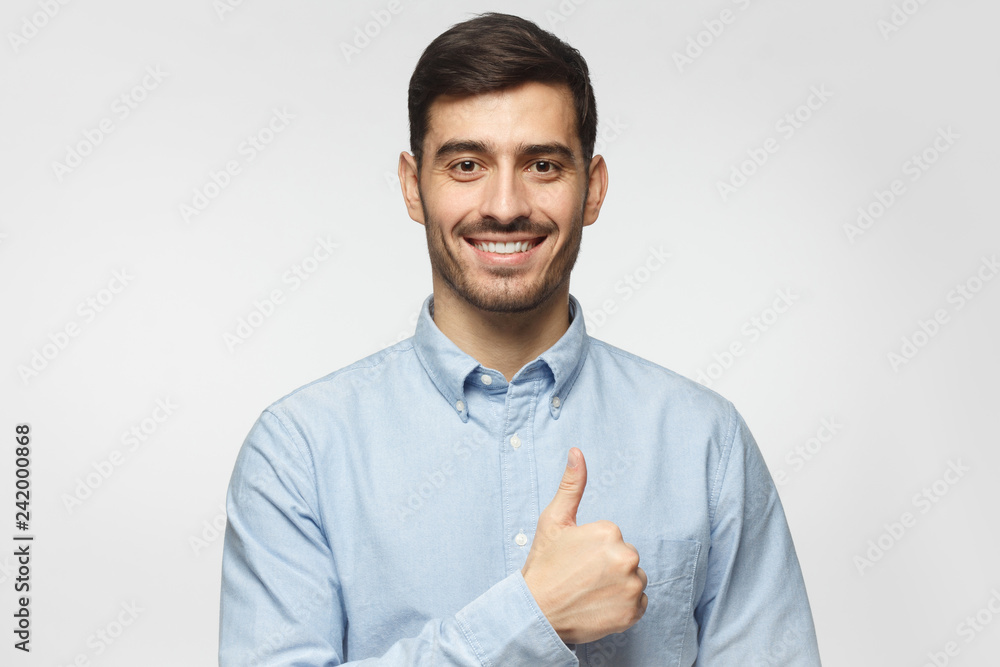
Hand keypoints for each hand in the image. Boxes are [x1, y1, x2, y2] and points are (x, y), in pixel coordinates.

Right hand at [521, 447, 647, 643]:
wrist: (535, 613)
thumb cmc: (544, 565)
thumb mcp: (553, 520)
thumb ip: (571, 485)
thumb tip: (577, 451)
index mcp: (610, 531)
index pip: (613, 538)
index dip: (593, 549)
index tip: (575, 559)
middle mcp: (626, 557)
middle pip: (626, 557)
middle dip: (608, 566)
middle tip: (580, 577)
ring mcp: (631, 587)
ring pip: (634, 579)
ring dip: (617, 585)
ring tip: (590, 592)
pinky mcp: (633, 613)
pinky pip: (638, 604)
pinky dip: (623, 606)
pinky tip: (600, 606)